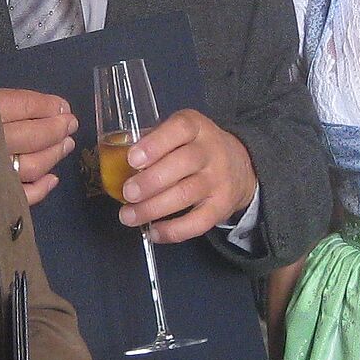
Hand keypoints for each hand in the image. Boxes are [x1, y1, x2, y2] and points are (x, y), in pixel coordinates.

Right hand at [0, 87, 78, 203]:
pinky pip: (21, 195)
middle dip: (57, 129)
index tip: (62, 107)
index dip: (48, 106)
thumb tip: (47, 105)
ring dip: (54, 155)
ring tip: (66, 145)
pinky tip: (52, 179)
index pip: (24, 105)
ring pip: (32, 166)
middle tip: (70, 124)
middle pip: (33, 136)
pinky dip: (40, 189)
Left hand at [118, 108, 259, 243]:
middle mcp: (211, 151)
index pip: (180, 129)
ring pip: (186, 194)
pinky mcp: (222, 206)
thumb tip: (117, 166)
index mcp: (196, 127)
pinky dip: (174, 231)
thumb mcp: (182, 134)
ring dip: (154, 208)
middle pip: (182, 164)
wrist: (242, 165)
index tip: (132, 159)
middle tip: (127, 192)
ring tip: (129, 216)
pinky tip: (154, 232)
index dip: (155, 144)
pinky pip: (198, 222)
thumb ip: (156, 143)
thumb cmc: (196, 148)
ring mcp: (218, 180)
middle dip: (150, 181)